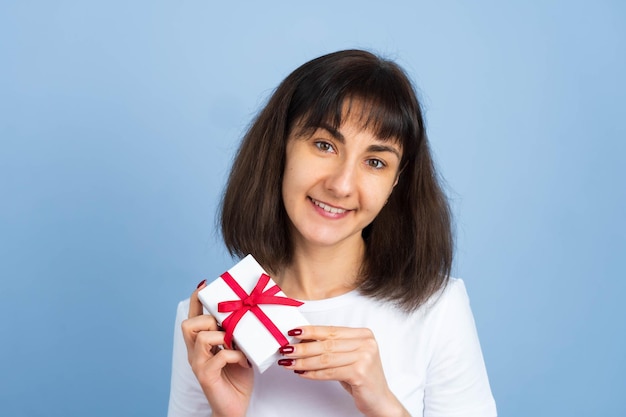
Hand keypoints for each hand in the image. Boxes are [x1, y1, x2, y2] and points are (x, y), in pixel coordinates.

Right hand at [181, 281, 253, 416]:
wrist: (235, 408)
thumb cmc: (237, 377)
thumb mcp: (239, 350)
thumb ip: (237, 334)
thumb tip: (250, 311)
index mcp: (200, 344)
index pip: (192, 316)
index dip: (196, 299)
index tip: (204, 284)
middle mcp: (195, 353)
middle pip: (189, 324)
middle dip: (209, 319)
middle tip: (226, 327)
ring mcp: (199, 365)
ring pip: (201, 337)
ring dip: (223, 336)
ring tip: (237, 344)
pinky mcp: (207, 377)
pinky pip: (219, 356)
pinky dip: (235, 355)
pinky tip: (244, 360)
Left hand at [277, 326, 409, 416]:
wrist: (380, 400)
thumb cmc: (362, 377)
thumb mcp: (348, 357)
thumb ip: (332, 346)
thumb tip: (303, 340)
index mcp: (363, 334)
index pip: (331, 330)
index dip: (310, 331)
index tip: (293, 332)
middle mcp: (366, 343)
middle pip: (327, 344)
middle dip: (302, 347)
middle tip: (286, 349)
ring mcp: (365, 357)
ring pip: (326, 358)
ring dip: (303, 361)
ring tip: (289, 362)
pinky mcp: (360, 373)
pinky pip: (329, 372)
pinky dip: (312, 373)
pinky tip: (301, 373)